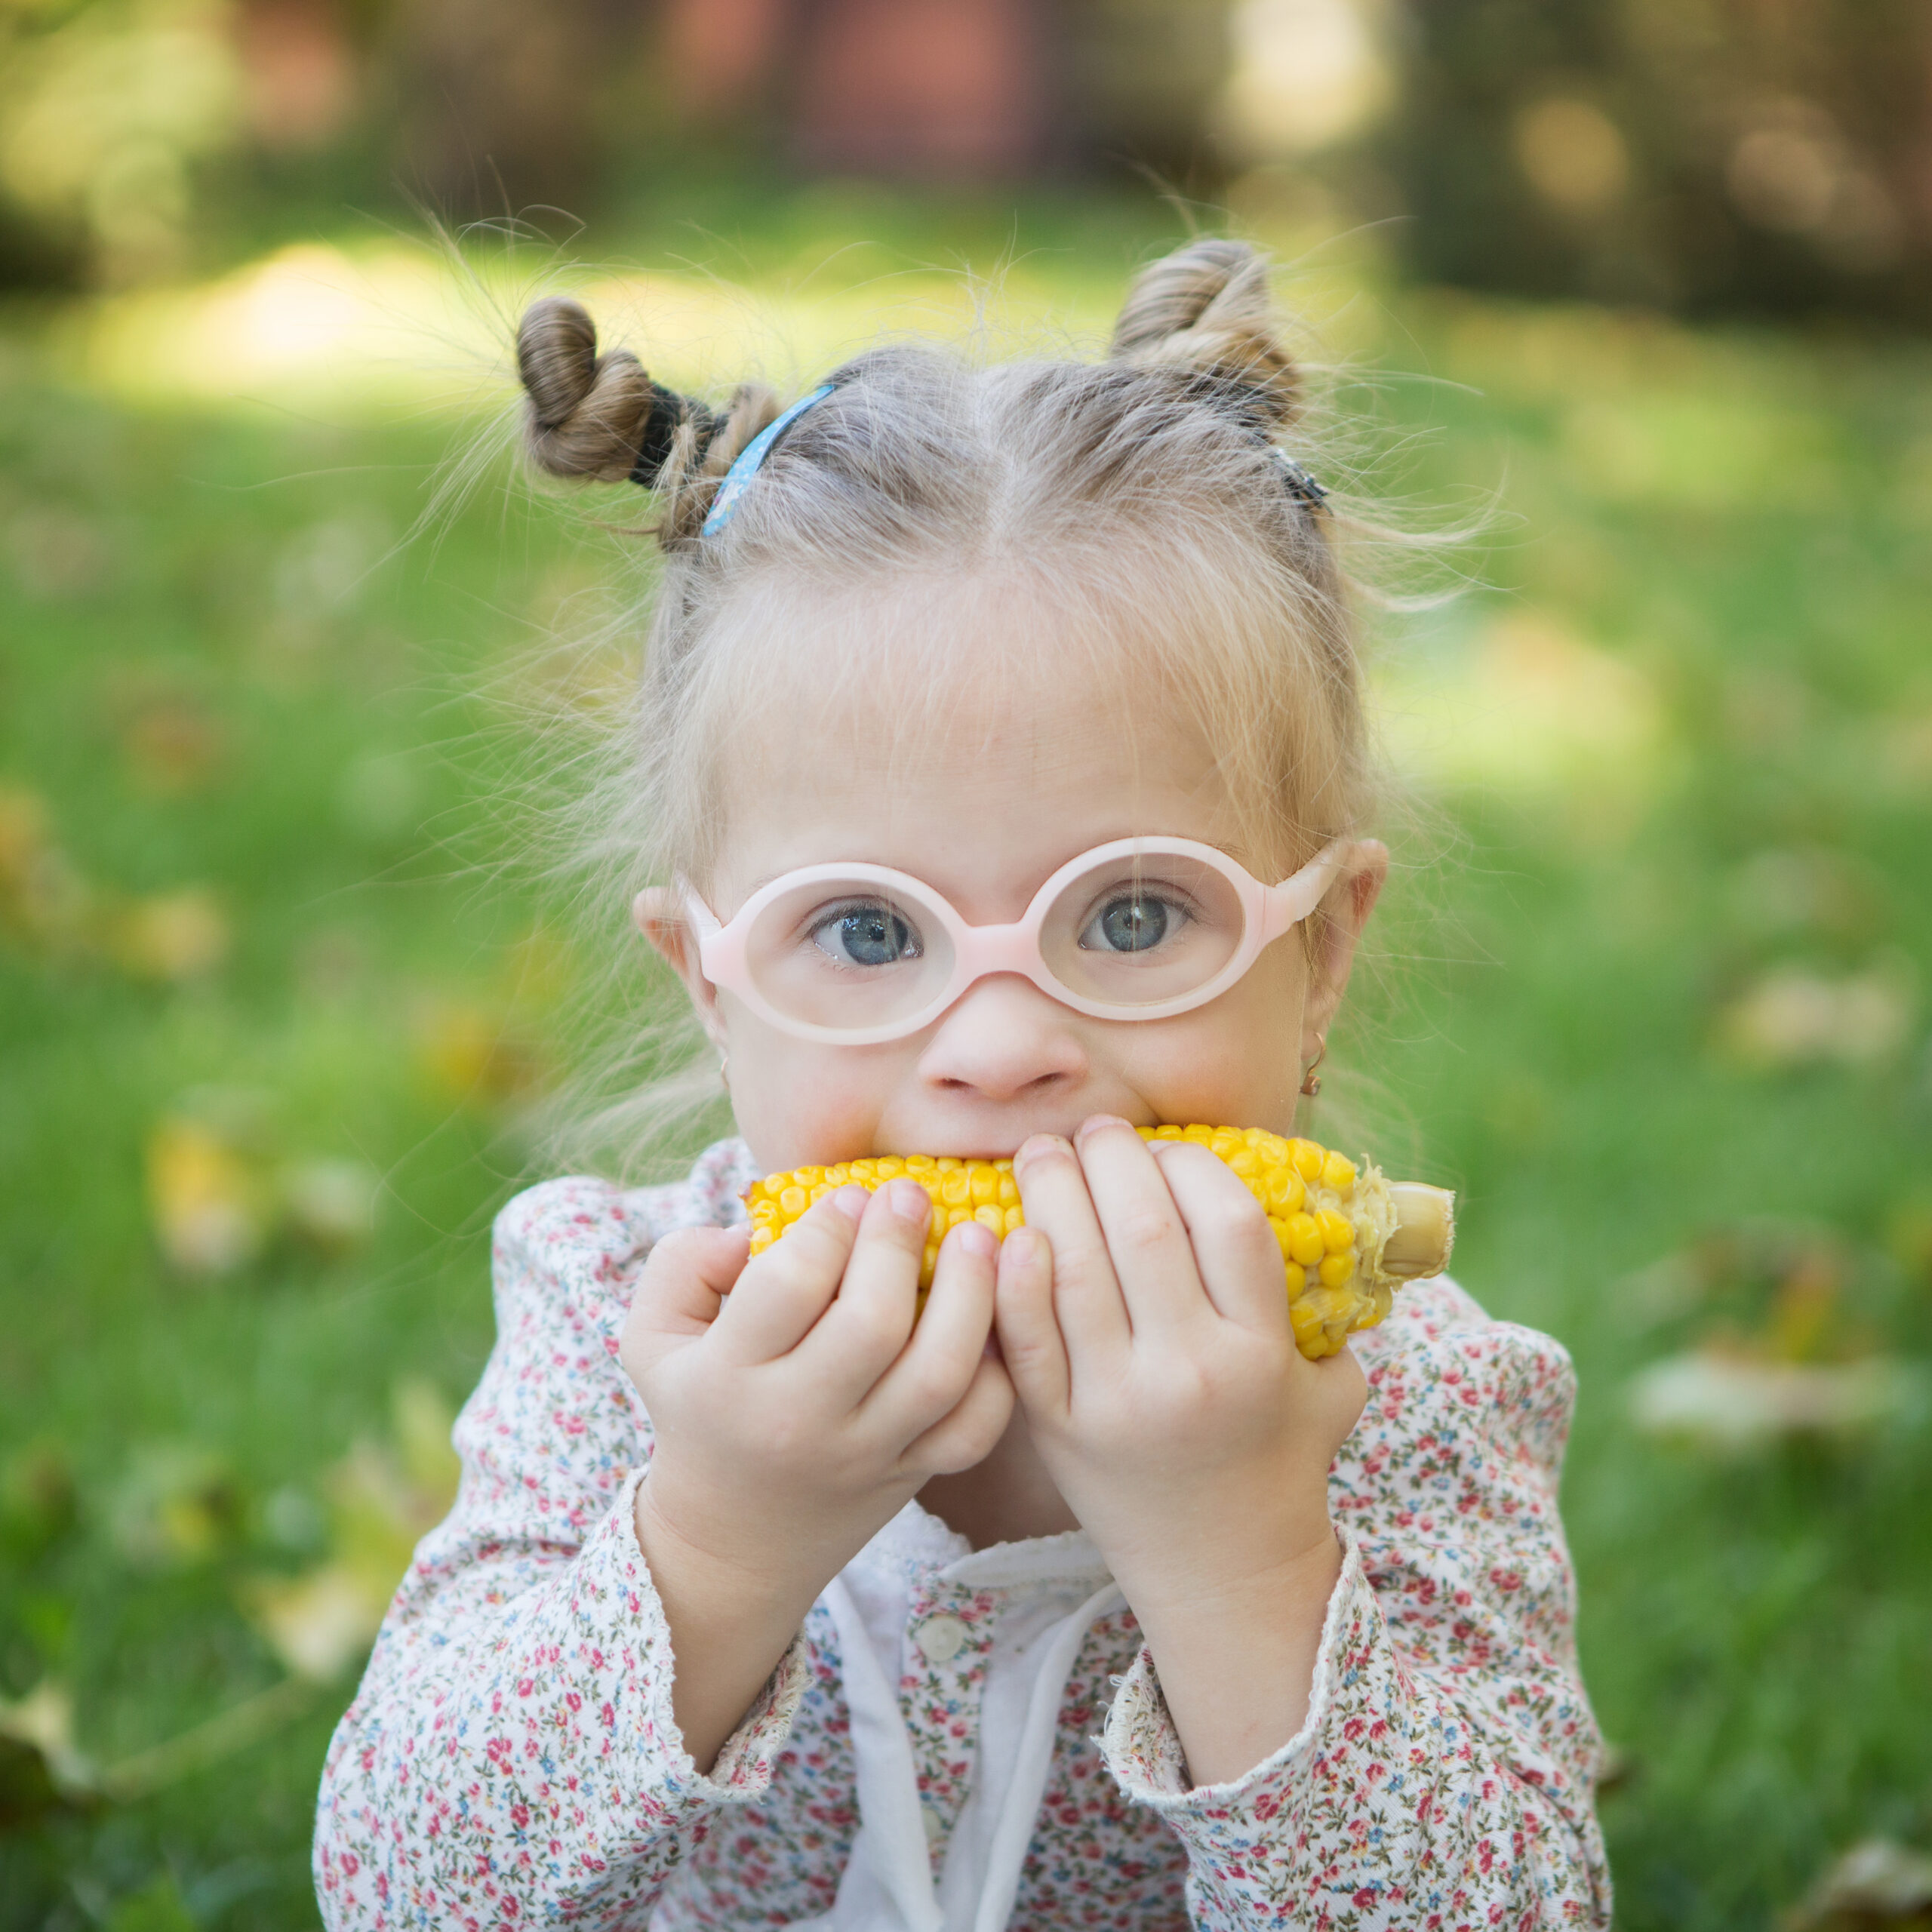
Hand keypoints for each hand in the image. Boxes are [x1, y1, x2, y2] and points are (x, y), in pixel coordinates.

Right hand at [620, 1181, 1012, 1767]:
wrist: (732, 1542)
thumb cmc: (698, 1407)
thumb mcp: (653, 1337)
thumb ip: (683, 1264)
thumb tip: (753, 1230)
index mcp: (730, 1377)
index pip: (788, 1287)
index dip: (827, 1228)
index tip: (849, 1195)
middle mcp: (801, 1421)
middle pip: (873, 1324)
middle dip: (899, 1244)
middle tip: (910, 1196)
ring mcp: (867, 1454)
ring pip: (938, 1374)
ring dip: (971, 1295)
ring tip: (980, 1237)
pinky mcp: (915, 1475)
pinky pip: (976, 1425)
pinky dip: (997, 1370)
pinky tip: (993, 1316)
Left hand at [995, 1117, 1365, 1781]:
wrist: (1224, 1573)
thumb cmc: (1279, 1462)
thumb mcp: (1328, 1385)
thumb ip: (1323, 1306)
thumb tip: (1304, 1205)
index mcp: (1260, 1352)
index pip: (1227, 1221)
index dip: (1190, 1163)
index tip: (1164, 1145)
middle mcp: (1190, 1371)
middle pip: (1143, 1229)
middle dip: (1111, 1161)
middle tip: (1091, 1132)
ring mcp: (1118, 1401)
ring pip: (1074, 1269)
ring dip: (1051, 1195)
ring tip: (1041, 1156)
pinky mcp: (1060, 1429)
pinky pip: (1027, 1335)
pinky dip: (1013, 1277)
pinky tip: (1007, 1231)